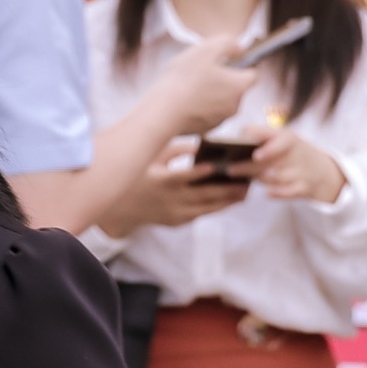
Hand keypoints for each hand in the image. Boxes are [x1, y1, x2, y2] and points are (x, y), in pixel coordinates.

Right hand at [89, 138, 258, 237]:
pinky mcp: (176, 222)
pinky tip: (230, 200)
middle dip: (226, 189)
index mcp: (159, 182)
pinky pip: (200, 214)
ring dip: (227, 200)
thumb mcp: (150, 158)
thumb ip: (174, 150)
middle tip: (247, 181)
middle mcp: (169, 200)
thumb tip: (199, 145)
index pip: (182, 177)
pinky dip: (216, 208)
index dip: (199, 172)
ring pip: (206, 208)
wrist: (120, 210)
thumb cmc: (136, 176)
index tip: (217, 165)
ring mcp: (174, 214)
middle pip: (202, 195)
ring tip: (245, 191)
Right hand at [157, 36, 266, 136]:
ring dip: (211, 94)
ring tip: (190, 87)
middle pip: (235, 88)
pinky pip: (207, 114)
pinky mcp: (206, 129)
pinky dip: (200, 107)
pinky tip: (184, 100)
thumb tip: (239, 48)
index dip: (241, 65)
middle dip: (223, 80)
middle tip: (202, 72)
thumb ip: (228, 44)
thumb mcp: (207, 50)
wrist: (163, 112)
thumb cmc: (185, 79)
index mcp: (239, 86)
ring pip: (221, 102)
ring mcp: (221, 119)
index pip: (252, 74)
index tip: (225, 61)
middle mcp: (235, 105)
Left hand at [247, 117, 348, 204]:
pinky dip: (279, 193)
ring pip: (277, 177)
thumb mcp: (280, 138)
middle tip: (231, 169)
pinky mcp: (303, 188)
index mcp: (289, 138)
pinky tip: (267, 193)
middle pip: (272, 162)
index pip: (281, 141)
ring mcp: (301, 172)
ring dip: (261, 178)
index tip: (256, 156)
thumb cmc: (289, 152)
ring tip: (244, 177)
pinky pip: (290, 192)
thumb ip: (260, 134)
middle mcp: (296, 154)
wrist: (320, 171)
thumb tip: (238, 135)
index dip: (269, 149)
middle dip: (250, 166)